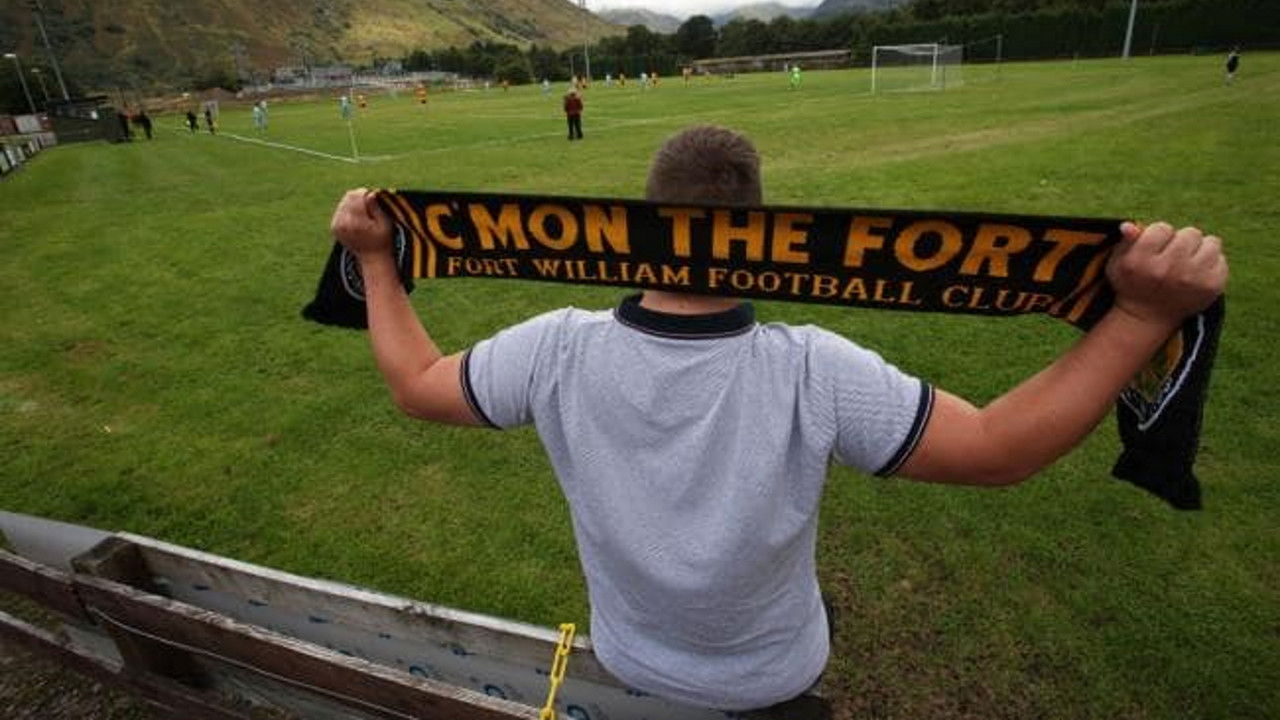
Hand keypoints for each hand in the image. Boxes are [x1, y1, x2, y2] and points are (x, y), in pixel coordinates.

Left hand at [330, 188, 392, 257]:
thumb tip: (370, 193)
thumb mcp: (385, 224)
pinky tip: (358, 219)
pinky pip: (340, 209)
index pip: (357, 195)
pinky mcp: (334, 227)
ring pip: (344, 201)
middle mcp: (343, 223)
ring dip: (354, 203)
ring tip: (365, 214)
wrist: (371, 258)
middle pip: (349, 196)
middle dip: (360, 197)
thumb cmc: (382, 240)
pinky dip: (349, 210)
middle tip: (370, 206)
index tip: (375, 200)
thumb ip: (376, 208)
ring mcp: (337, 225)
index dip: (367, 194)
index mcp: (356, 222)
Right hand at [1106, 221, 1227, 327]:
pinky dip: (1211, 264)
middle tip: (1173, 256)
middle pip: (1190, 233)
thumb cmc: (1133, 283)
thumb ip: (1125, 241)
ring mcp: (1191, 279)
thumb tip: (1129, 226)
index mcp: (1141, 261)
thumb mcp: (1119, 262)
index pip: (1162, 228)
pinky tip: (1197, 274)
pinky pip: (1221, 259)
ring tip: (1188, 262)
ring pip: (1211, 242)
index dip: (1159, 236)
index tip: (1155, 249)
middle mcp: (1166, 269)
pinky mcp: (1211, 287)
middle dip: (1182, 242)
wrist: (1148, 318)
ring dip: (1201, 250)